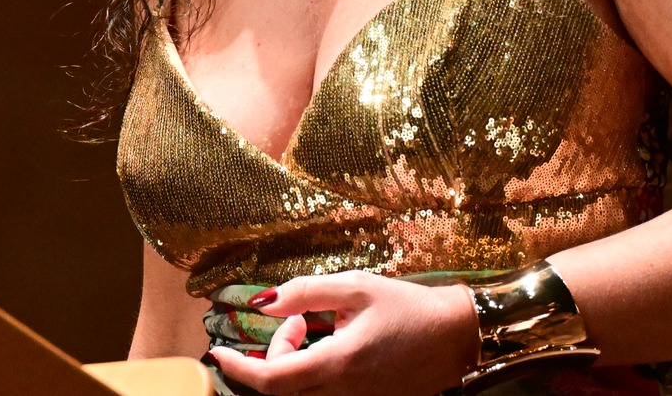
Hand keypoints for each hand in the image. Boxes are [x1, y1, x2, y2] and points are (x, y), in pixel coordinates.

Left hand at [206, 272, 475, 395]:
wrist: (455, 338)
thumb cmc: (407, 308)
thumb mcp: (355, 286)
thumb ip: (305, 292)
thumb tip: (262, 302)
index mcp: (337, 364)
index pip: (271, 381)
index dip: (238, 368)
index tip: (217, 351)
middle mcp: (342, 393)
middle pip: (282, 391)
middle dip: (273, 357)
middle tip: (296, 321)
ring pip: (301, 395)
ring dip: (291, 367)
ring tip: (312, 330)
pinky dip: (310, 375)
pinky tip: (328, 347)